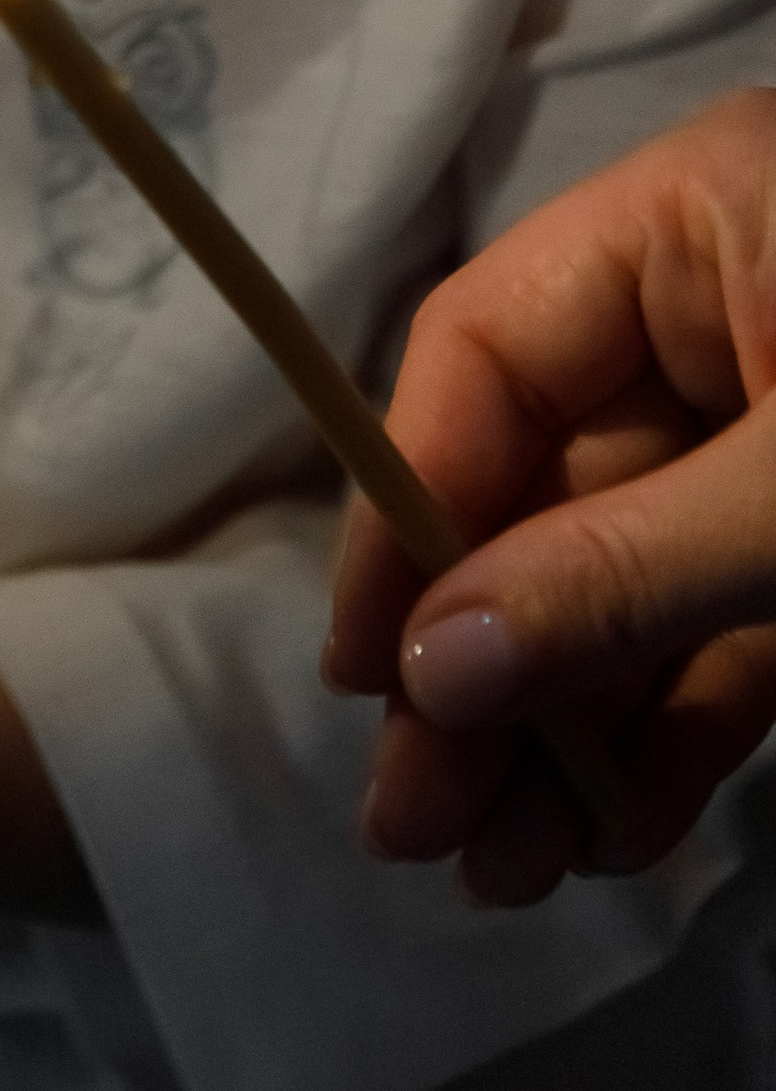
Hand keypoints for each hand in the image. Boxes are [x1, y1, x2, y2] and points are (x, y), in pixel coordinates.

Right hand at [328, 89, 775, 902]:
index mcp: (697, 217)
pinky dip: (669, 727)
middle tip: (411, 824)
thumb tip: (429, 670)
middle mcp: (721, 308)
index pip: (486, 351)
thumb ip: (622, 577)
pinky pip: (723, 621)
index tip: (367, 667)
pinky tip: (608, 837)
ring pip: (629, 575)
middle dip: (486, 663)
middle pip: (545, 483)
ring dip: (564, 728)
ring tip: (493, 873)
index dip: (409, 510)